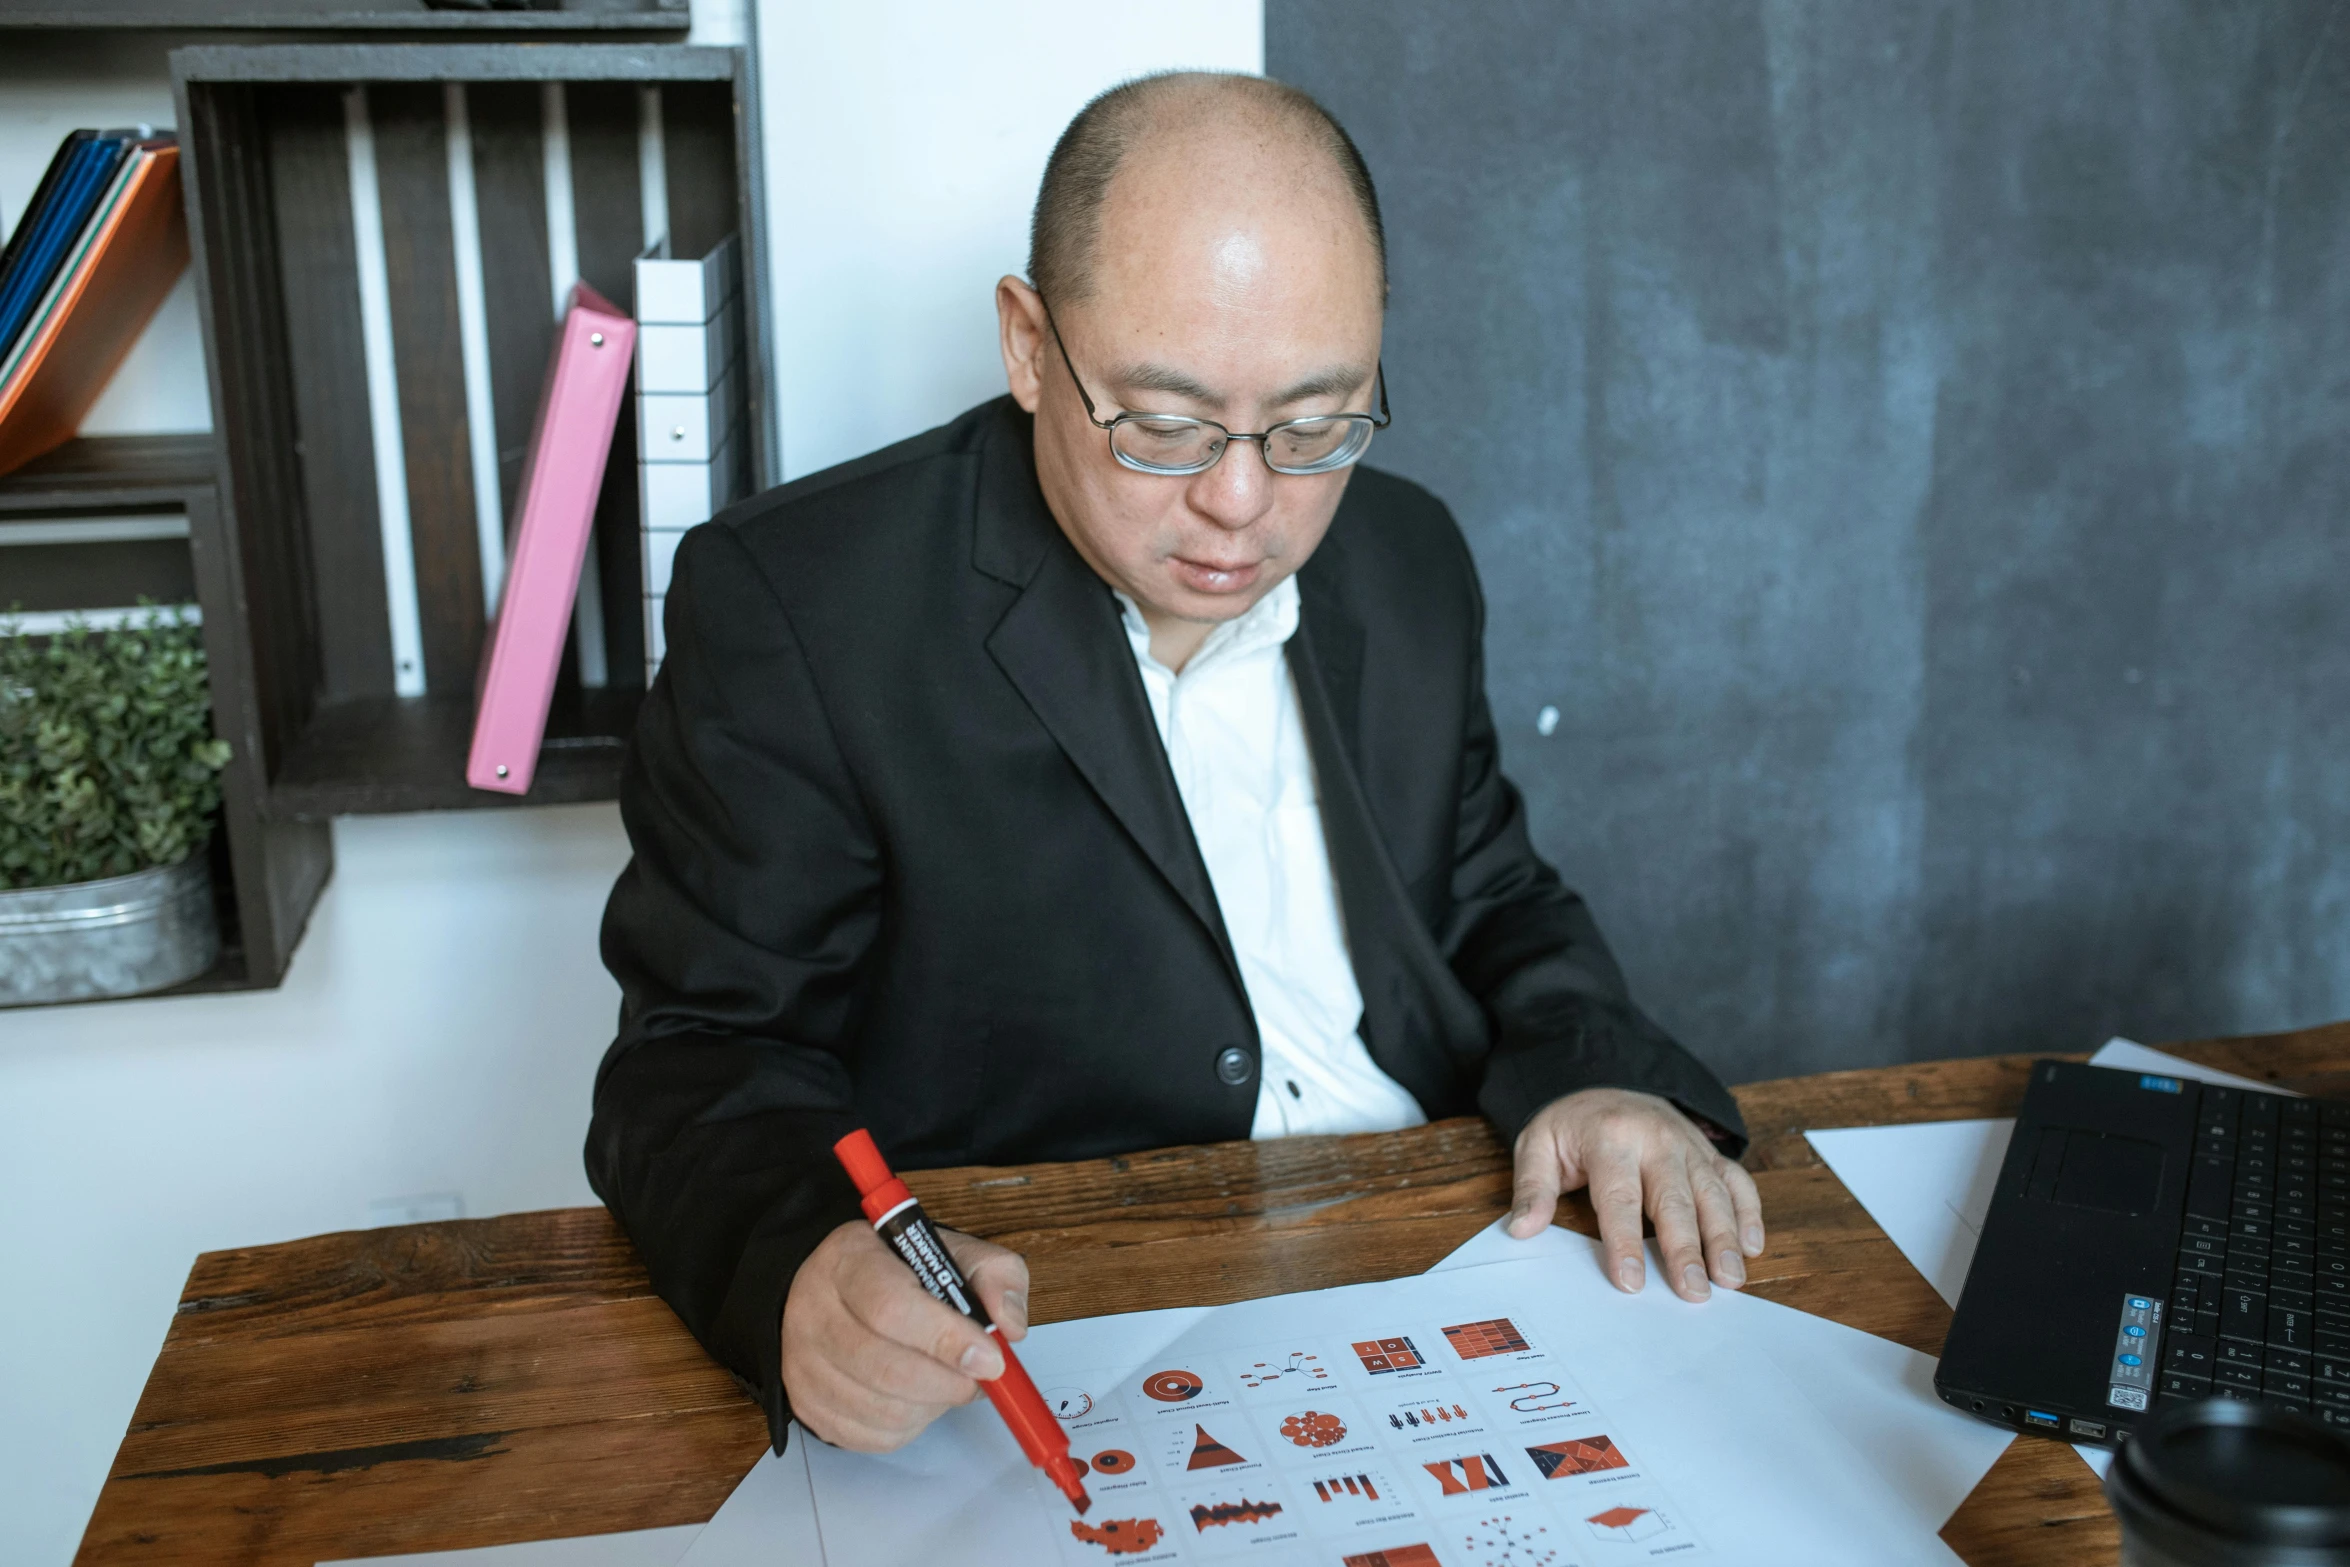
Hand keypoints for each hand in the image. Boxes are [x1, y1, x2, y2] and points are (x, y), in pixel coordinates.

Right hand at [781, 1218, 1030, 1450]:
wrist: (843, 1291)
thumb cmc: (904, 1273)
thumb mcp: (956, 1253)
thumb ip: (995, 1278)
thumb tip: (1009, 1326)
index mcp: (849, 1260)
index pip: (890, 1306)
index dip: (945, 1339)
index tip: (989, 1357)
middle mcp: (813, 1310)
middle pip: (883, 1366)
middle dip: (947, 1382)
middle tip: (980, 1377)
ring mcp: (802, 1362)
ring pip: (879, 1409)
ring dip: (932, 1406)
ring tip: (950, 1382)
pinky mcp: (806, 1404)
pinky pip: (869, 1436)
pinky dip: (910, 1426)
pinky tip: (921, 1398)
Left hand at [1505, 1087, 1763, 1301]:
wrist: (1606, 1080)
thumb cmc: (1573, 1125)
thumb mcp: (1538, 1145)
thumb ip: (1532, 1187)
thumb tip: (1522, 1229)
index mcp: (1610, 1138)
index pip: (1620, 1197)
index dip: (1625, 1242)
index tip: (1631, 1282)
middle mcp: (1656, 1139)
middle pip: (1674, 1199)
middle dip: (1686, 1248)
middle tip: (1695, 1292)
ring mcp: (1688, 1144)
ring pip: (1713, 1193)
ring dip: (1725, 1237)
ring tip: (1730, 1280)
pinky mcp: (1708, 1152)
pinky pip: (1736, 1180)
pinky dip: (1749, 1212)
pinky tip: (1752, 1246)